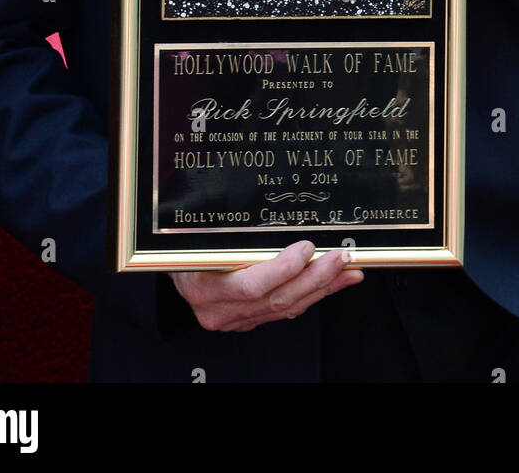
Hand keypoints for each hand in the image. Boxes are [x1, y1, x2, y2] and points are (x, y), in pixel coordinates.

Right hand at [171, 240, 362, 332]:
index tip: (307, 248)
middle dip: (316, 277)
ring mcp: (235, 319)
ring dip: (322, 287)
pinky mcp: (248, 320)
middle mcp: (219, 310)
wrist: (170, 263)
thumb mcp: (198, 230)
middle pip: (277, 299)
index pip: (251, 285)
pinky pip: (285, 310)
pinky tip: (333, 282)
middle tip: (342, 256)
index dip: (283, 269)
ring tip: (349, 269)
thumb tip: (263, 198)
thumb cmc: (183, 241)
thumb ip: (229, 228)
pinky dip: (312, 294)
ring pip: (286, 308)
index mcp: (203, 286)